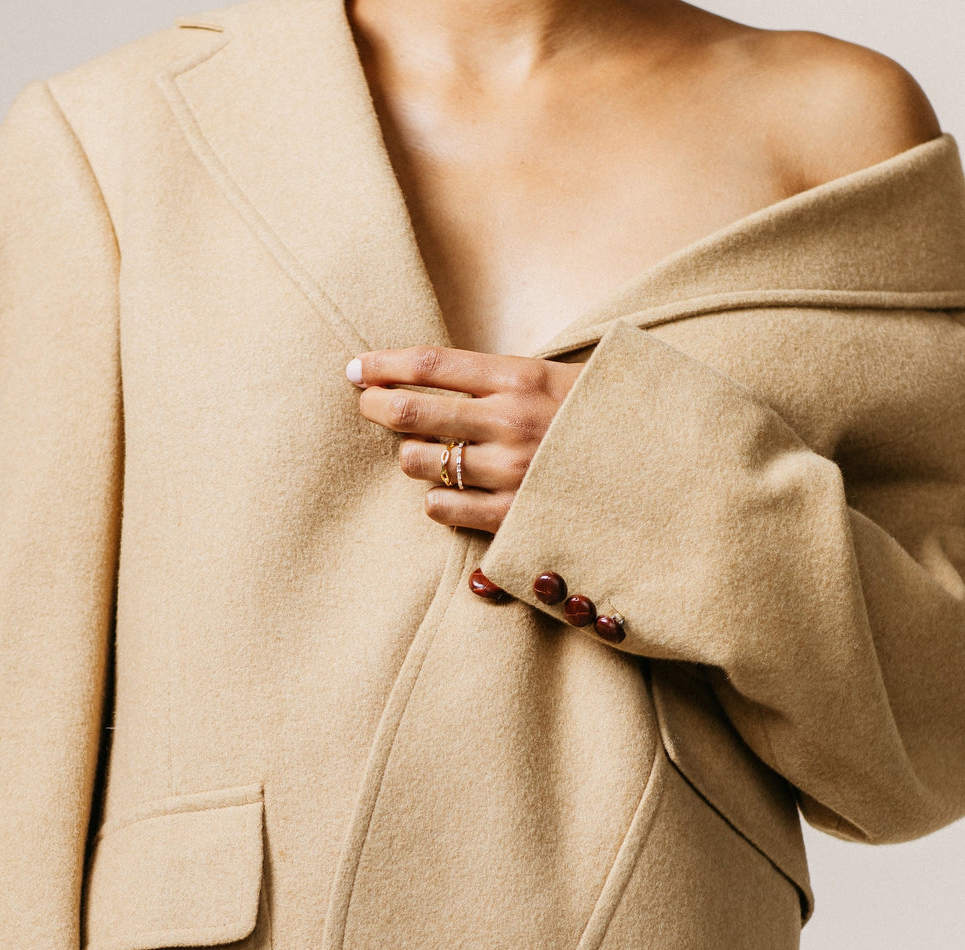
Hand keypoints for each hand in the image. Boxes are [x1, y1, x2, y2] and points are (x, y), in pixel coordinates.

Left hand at [347, 346, 584, 532]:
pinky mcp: (512, 516)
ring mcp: (509, 471)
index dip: (383, 365)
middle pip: (411, 411)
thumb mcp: (556, 378)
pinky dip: (434, 499)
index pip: (430, 365)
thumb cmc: (601, 416)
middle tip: (369, 406)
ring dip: (410, 457)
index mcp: (519, 377)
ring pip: (418, 463)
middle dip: (376, 407)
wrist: (661, 468)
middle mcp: (508, 421)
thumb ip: (497, 378)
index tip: (356, 368)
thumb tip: (432, 378)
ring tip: (423, 453)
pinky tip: (447, 492)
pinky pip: (442, 508)